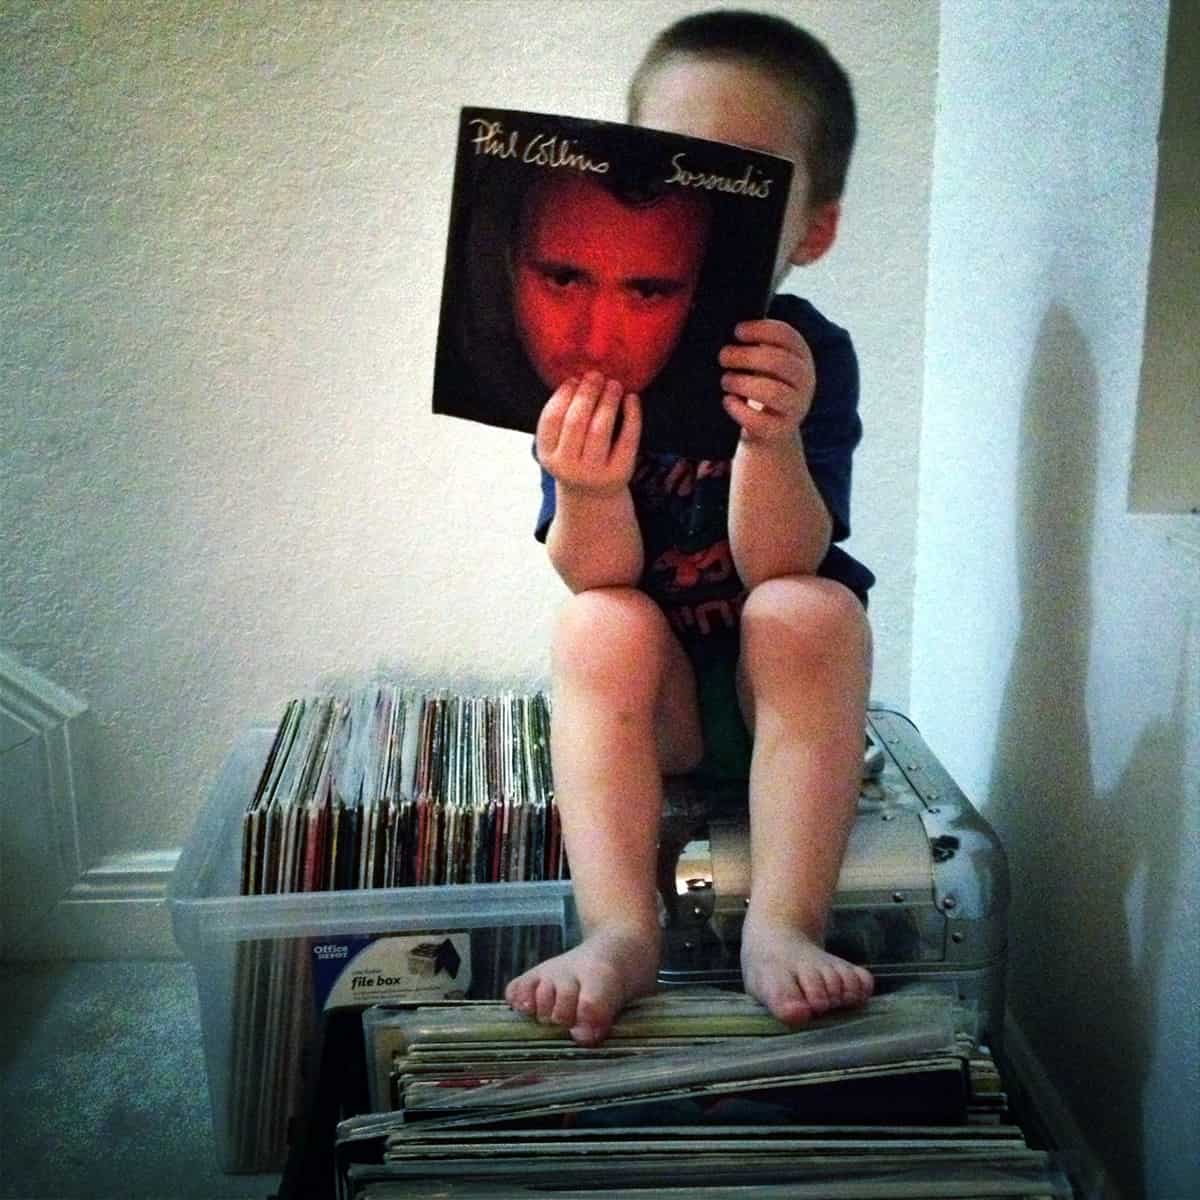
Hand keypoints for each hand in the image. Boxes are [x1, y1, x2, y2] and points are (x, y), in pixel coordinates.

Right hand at [536, 371, 641, 495]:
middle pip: (576, 421)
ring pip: (600, 429)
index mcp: (548, 455)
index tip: (574, 379)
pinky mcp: (619, 473)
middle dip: (587, 393)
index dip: (563, 395)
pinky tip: (631, 398)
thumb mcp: (560, 444)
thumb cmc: (576, 458)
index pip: (551, 419)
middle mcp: (568, 466)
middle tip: (596, 375)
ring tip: (614, 383)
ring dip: (607, 400)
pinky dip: (632, 415)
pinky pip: (627, 439)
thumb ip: (563, 418)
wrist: (593, 497)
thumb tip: (578, 377)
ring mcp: (594, 472)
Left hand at [718, 318, 815, 444]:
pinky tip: (728, 401)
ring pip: (773, 392)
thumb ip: (755, 345)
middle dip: (746, 356)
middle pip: (779, 362)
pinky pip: (760, 421)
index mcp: (801, 356)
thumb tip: (725, 327)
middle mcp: (805, 380)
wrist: (772, 431)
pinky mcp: (781, 431)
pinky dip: (739, 410)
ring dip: (742, 383)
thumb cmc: (762, 385)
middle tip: (723, 356)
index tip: (737, 331)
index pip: (787, 336)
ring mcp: (796, 407)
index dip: (761, 329)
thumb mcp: (765, 363)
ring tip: (725, 380)